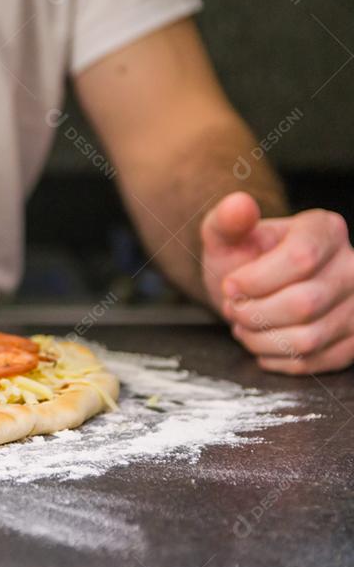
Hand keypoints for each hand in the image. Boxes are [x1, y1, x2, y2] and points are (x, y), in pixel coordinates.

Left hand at [201, 192, 353, 374]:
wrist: (252, 288)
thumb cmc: (241, 259)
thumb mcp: (226, 236)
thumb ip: (227, 220)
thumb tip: (239, 204)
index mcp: (324, 230)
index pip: (301, 259)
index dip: (256, 281)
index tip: (230, 286)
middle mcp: (352, 266)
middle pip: (304, 303)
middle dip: (254, 313)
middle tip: (233, 309)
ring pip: (309, 338)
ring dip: (261, 339)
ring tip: (243, 325)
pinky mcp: (353, 341)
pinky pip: (314, 362)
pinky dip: (276, 358)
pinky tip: (260, 342)